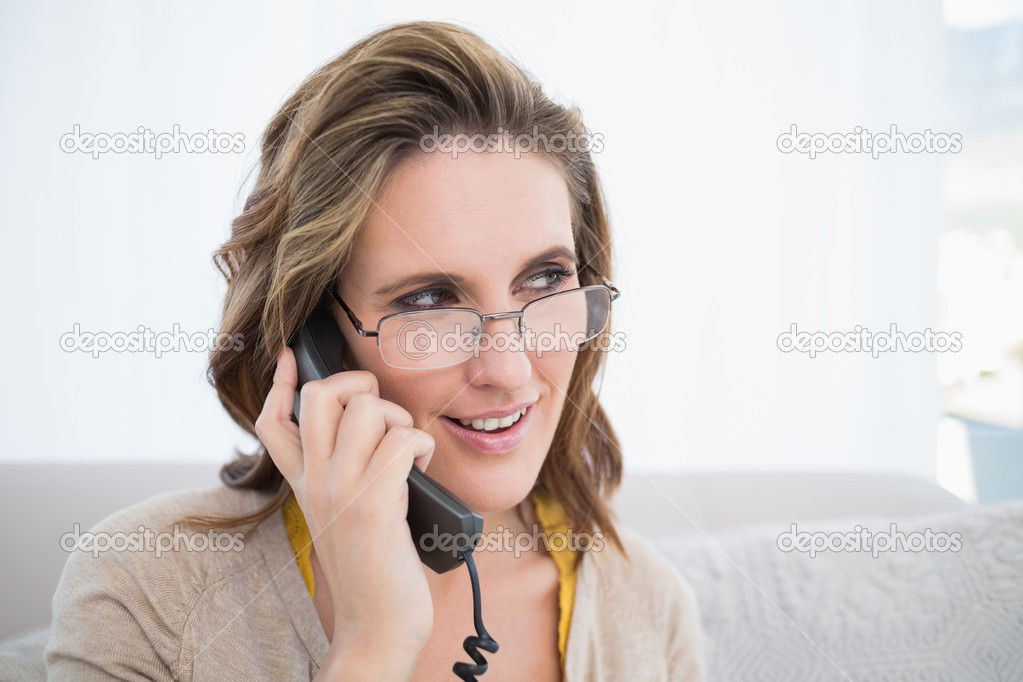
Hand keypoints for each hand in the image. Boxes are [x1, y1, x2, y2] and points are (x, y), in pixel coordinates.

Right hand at [255, 347, 434, 666]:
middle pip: (318, 396)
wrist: (376, 626)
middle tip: (380, 415)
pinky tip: (422, 465)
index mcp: (303, 483)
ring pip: (365, 408)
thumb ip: (344, 474)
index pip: (272, 421)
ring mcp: (340, 490)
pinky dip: (420, 444)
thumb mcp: (345, 515)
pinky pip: (400, 440)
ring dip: (398, 417)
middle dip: (357, 385)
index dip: (280, 383)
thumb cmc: (373, 569)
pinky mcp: (374, 504)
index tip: (290, 356)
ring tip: (405, 449)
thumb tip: (372, 431)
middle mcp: (315, 481)